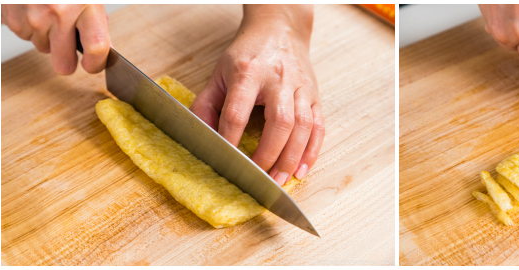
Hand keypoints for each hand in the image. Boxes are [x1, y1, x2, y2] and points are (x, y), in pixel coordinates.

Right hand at [1, 4, 110, 73]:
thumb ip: (96, 20)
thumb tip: (102, 47)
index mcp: (84, 5)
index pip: (96, 48)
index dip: (97, 64)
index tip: (93, 66)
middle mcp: (57, 13)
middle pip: (64, 62)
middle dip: (68, 62)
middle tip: (70, 55)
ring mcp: (32, 18)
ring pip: (43, 48)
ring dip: (47, 39)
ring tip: (49, 15)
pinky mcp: (12, 18)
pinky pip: (25, 36)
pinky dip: (30, 28)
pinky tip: (34, 10)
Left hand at [190, 4, 323, 185]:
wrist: (280, 28)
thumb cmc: (248, 53)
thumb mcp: (219, 72)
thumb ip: (207, 105)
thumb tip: (200, 137)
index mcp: (248, 73)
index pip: (238, 112)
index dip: (231, 140)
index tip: (226, 161)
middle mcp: (278, 79)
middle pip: (278, 122)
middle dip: (269, 155)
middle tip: (259, 179)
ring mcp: (300, 87)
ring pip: (302, 126)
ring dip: (292, 158)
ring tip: (280, 181)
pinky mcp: (315, 95)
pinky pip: (318, 126)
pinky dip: (312, 151)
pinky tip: (302, 169)